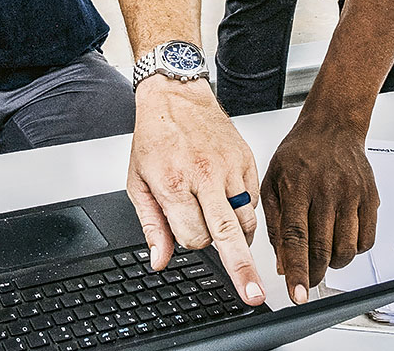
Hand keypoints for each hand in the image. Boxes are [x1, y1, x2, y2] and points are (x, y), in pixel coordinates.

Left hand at [126, 77, 264, 305]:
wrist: (176, 97)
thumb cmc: (155, 137)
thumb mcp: (138, 181)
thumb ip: (151, 225)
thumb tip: (159, 260)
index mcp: (174, 183)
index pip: (193, 237)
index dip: (191, 242)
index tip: (187, 234)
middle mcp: (204, 176)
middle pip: (227, 234)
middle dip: (242, 270)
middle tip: (254, 296)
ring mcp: (229, 168)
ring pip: (246, 221)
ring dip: (239, 237)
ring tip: (230, 236)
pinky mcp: (247, 161)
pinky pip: (254, 202)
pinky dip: (246, 213)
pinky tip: (231, 205)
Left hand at [262, 120, 378, 303]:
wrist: (331, 127)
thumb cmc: (297, 154)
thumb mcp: (272, 183)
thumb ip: (274, 224)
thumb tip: (280, 263)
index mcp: (296, 188)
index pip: (296, 238)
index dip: (297, 270)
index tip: (296, 294)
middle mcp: (326, 192)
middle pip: (322, 248)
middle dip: (313, 274)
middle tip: (306, 283)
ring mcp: (351, 195)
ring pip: (347, 249)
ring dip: (333, 263)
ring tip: (322, 255)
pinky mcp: (371, 198)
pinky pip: (367, 240)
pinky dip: (353, 250)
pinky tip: (340, 240)